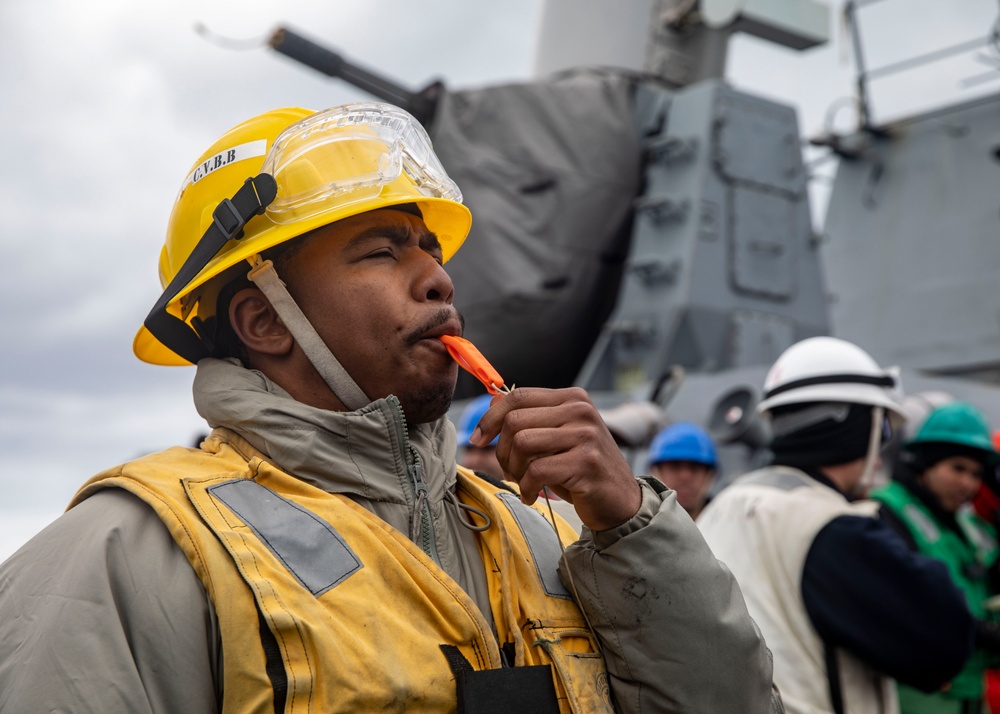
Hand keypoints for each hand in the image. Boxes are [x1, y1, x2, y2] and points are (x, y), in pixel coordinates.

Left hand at [472, 387, 641, 530]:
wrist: (620, 501)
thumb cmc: (582, 470)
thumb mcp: (556, 438)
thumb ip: (530, 419)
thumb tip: (493, 402)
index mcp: (572, 398)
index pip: (518, 397)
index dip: (490, 418)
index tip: (477, 438)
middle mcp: (580, 410)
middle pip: (515, 420)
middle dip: (501, 450)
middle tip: (509, 471)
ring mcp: (586, 435)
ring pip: (522, 443)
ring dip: (513, 469)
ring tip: (522, 482)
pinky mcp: (587, 462)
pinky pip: (537, 470)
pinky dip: (526, 487)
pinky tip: (532, 495)